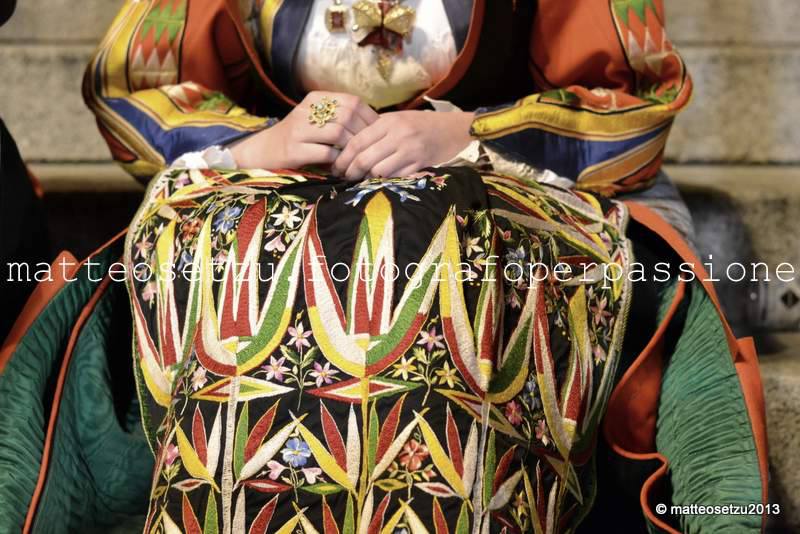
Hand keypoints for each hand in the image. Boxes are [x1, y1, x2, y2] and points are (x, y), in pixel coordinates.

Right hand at [230, 91, 378, 168]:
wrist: (263, 151)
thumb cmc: (297, 138)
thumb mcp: (316, 120)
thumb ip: (340, 118)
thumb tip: (376, 125)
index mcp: (315, 99)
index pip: (353, 102)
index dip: (370, 118)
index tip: (377, 134)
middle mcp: (307, 110)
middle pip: (348, 116)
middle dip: (364, 135)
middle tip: (370, 150)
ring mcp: (299, 129)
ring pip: (339, 132)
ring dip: (352, 149)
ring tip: (356, 160)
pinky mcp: (294, 149)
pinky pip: (327, 152)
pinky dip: (339, 161)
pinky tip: (342, 168)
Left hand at [331, 110, 474, 180]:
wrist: (453, 129)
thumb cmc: (421, 125)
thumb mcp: (397, 120)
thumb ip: (376, 131)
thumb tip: (349, 149)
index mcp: (388, 122)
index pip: (357, 142)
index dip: (343, 158)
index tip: (336, 167)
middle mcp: (398, 135)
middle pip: (364, 158)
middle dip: (350, 172)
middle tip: (344, 178)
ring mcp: (410, 150)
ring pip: (378, 171)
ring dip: (367, 178)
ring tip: (362, 180)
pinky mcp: (420, 164)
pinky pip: (395, 177)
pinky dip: (385, 181)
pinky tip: (380, 182)